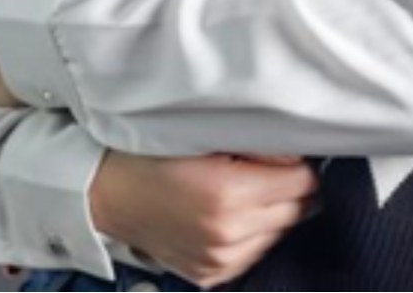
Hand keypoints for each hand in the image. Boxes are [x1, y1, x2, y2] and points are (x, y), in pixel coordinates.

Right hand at [92, 148, 321, 289]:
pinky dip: (252, 234)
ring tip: (245, 190)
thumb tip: (296, 153)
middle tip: (266, 168)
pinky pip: (254, 254)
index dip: (298, 162)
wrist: (110, 193)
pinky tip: (233, 214)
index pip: (302, 182)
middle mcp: (226, 234)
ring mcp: (218, 261)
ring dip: (273, 213)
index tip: (286, 153)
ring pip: (279, 234)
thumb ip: (256, 144)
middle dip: (289, 188)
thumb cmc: (154, 156)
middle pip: (297, 210)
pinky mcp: (210, 276)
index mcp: (228, 194)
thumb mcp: (206, 135)